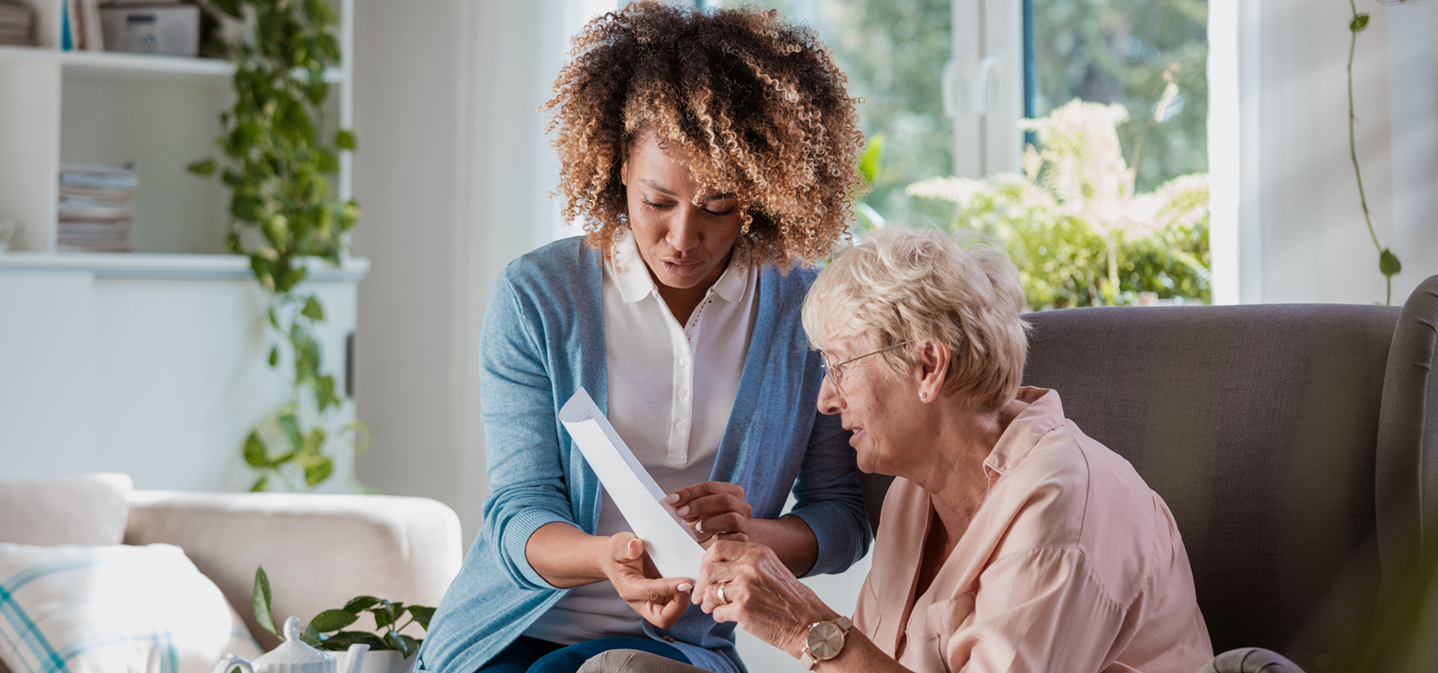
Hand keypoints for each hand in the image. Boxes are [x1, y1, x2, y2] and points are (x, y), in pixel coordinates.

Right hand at [601, 532, 692, 628]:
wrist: (613, 559)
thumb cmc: (617, 553)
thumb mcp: (619, 544)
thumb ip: (627, 545)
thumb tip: (636, 546)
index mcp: (629, 589)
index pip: (652, 593)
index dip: (670, 588)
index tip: (686, 581)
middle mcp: (640, 602)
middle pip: (663, 619)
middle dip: (679, 605)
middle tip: (687, 585)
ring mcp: (650, 603)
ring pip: (672, 614)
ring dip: (683, 601)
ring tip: (689, 581)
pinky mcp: (659, 600)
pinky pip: (674, 606)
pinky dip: (683, 596)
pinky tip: (686, 580)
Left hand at [666, 481, 753, 546]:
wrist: (716, 548)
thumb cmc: (704, 526)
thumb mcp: (693, 512)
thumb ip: (684, 504)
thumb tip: (670, 501)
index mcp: (731, 491)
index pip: (710, 487)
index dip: (689, 492)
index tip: (671, 500)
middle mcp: (742, 505)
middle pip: (724, 500)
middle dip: (699, 505)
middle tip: (680, 513)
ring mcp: (745, 523)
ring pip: (731, 518)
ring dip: (710, 523)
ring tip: (698, 527)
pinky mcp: (745, 540)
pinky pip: (736, 539)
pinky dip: (722, 538)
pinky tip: (713, 539)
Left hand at [693, 540, 839, 658]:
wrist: (808, 624)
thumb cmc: (790, 600)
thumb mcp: (770, 568)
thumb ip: (746, 563)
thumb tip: (715, 567)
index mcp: (757, 553)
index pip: (718, 548)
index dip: (705, 562)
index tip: (704, 573)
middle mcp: (750, 566)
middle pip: (709, 569)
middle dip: (701, 584)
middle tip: (701, 596)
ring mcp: (746, 587)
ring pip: (710, 591)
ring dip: (708, 603)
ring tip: (712, 608)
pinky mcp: (743, 609)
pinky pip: (717, 612)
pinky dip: (718, 617)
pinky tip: (728, 617)